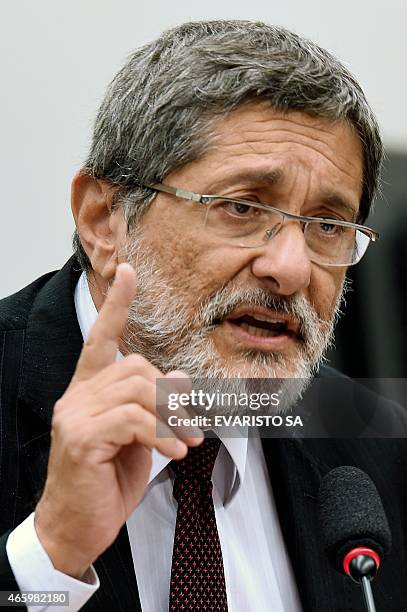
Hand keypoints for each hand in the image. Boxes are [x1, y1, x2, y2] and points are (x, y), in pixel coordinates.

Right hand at [34, 263, 202, 577]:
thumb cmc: (107, 482)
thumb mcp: (137, 440)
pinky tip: (175, 452)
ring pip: (137, 390)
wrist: (77, 528)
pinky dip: (162, 433)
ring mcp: (74, 415)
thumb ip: (151, 408)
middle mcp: (77, 396)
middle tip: (191, 424)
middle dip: (171, 394)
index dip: (117, 305)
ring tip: (186, 441)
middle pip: (136, 367)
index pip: (101, 338)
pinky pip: (133, 419)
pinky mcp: (80, 438)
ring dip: (171, 416)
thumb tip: (179, 383)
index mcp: (89, 391)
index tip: (129, 272)